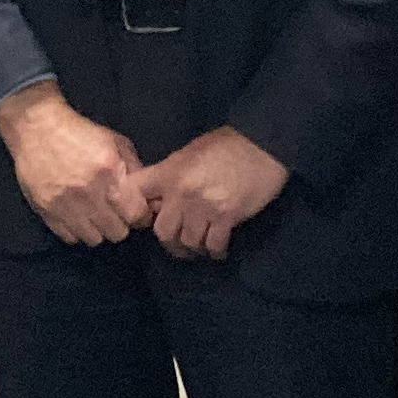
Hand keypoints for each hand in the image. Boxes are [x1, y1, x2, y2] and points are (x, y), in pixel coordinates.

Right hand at [0, 80, 149, 246]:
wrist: (37, 127)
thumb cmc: (80, 132)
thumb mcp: (114, 141)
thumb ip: (133, 167)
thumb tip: (147, 194)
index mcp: (109, 173)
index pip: (135, 215)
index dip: (139, 216)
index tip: (135, 212)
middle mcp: (88, 193)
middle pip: (116, 233)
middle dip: (120, 224)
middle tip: (114, 214)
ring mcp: (65, 205)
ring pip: (93, 239)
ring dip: (97, 230)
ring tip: (94, 216)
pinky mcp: (46, 211)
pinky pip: (69, 237)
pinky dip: (76, 231)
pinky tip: (77, 216)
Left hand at [134, 125, 291, 261]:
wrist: (262, 146)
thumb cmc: (226, 145)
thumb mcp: (190, 152)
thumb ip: (172, 174)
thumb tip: (160, 197)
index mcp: (169, 172)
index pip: (135, 192)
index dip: (134, 208)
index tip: (145, 217)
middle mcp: (181, 192)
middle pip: (162, 231)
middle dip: (169, 240)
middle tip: (178, 240)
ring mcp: (204, 207)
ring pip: (188, 242)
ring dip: (193, 249)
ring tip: (200, 247)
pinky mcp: (227, 217)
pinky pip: (213, 245)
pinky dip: (215, 251)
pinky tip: (218, 249)